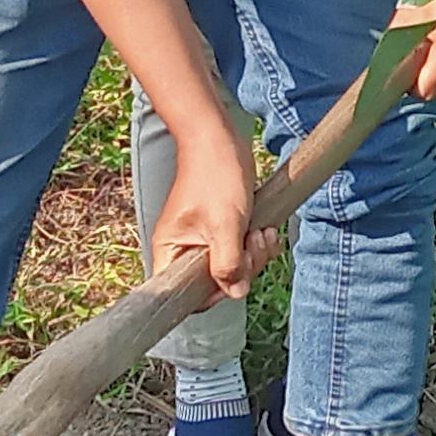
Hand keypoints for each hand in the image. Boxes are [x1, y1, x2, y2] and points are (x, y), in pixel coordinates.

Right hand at [149, 122, 269, 299]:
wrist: (219, 140)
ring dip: (255, 254)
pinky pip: (242, 251)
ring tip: (261, 231)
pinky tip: (264, 229)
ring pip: (234, 268)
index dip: (213, 295)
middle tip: (254, 242)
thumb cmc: (215, 177)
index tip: (234, 275)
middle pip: (215, 284)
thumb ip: (227, 264)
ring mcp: (204, 241)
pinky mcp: (222, 231)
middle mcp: (183, 250)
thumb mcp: (224, 225)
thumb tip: (234, 293)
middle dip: (243, 267)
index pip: (186, 296)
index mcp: (170, 252)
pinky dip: (257, 244)